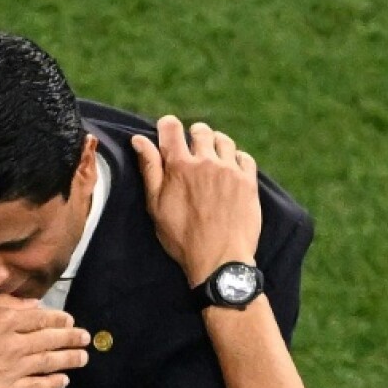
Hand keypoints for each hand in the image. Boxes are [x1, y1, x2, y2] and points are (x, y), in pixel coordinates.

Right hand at [0, 294, 89, 387]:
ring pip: (48, 362)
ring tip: (83, 358)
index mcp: (6, 319)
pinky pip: (35, 387)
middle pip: (50, 339)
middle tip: (86, 338)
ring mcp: (12, 368)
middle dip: (72, 338)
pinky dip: (52, 383)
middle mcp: (14, 343)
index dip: (60, 320)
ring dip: (69, 359)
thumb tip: (31, 305)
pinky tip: (64, 381)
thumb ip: (2, 303)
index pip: (42, 318)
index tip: (71, 321)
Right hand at [131, 116, 262, 284]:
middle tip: (192, 154)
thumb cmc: (182, 238)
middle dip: (194, 137)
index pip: (171, 128)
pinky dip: (237, 160)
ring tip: (212, 163)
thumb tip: (139, 139)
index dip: (167, 127)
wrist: (220, 261)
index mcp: (179, 166)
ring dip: (216, 146)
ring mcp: (230, 170)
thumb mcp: (156, 206)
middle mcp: (206, 162)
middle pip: (200, 130)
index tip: (168, 134)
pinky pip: (244, 157)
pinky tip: (230, 173)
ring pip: (224, 140)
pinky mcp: (248, 181)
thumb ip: (149, 169)